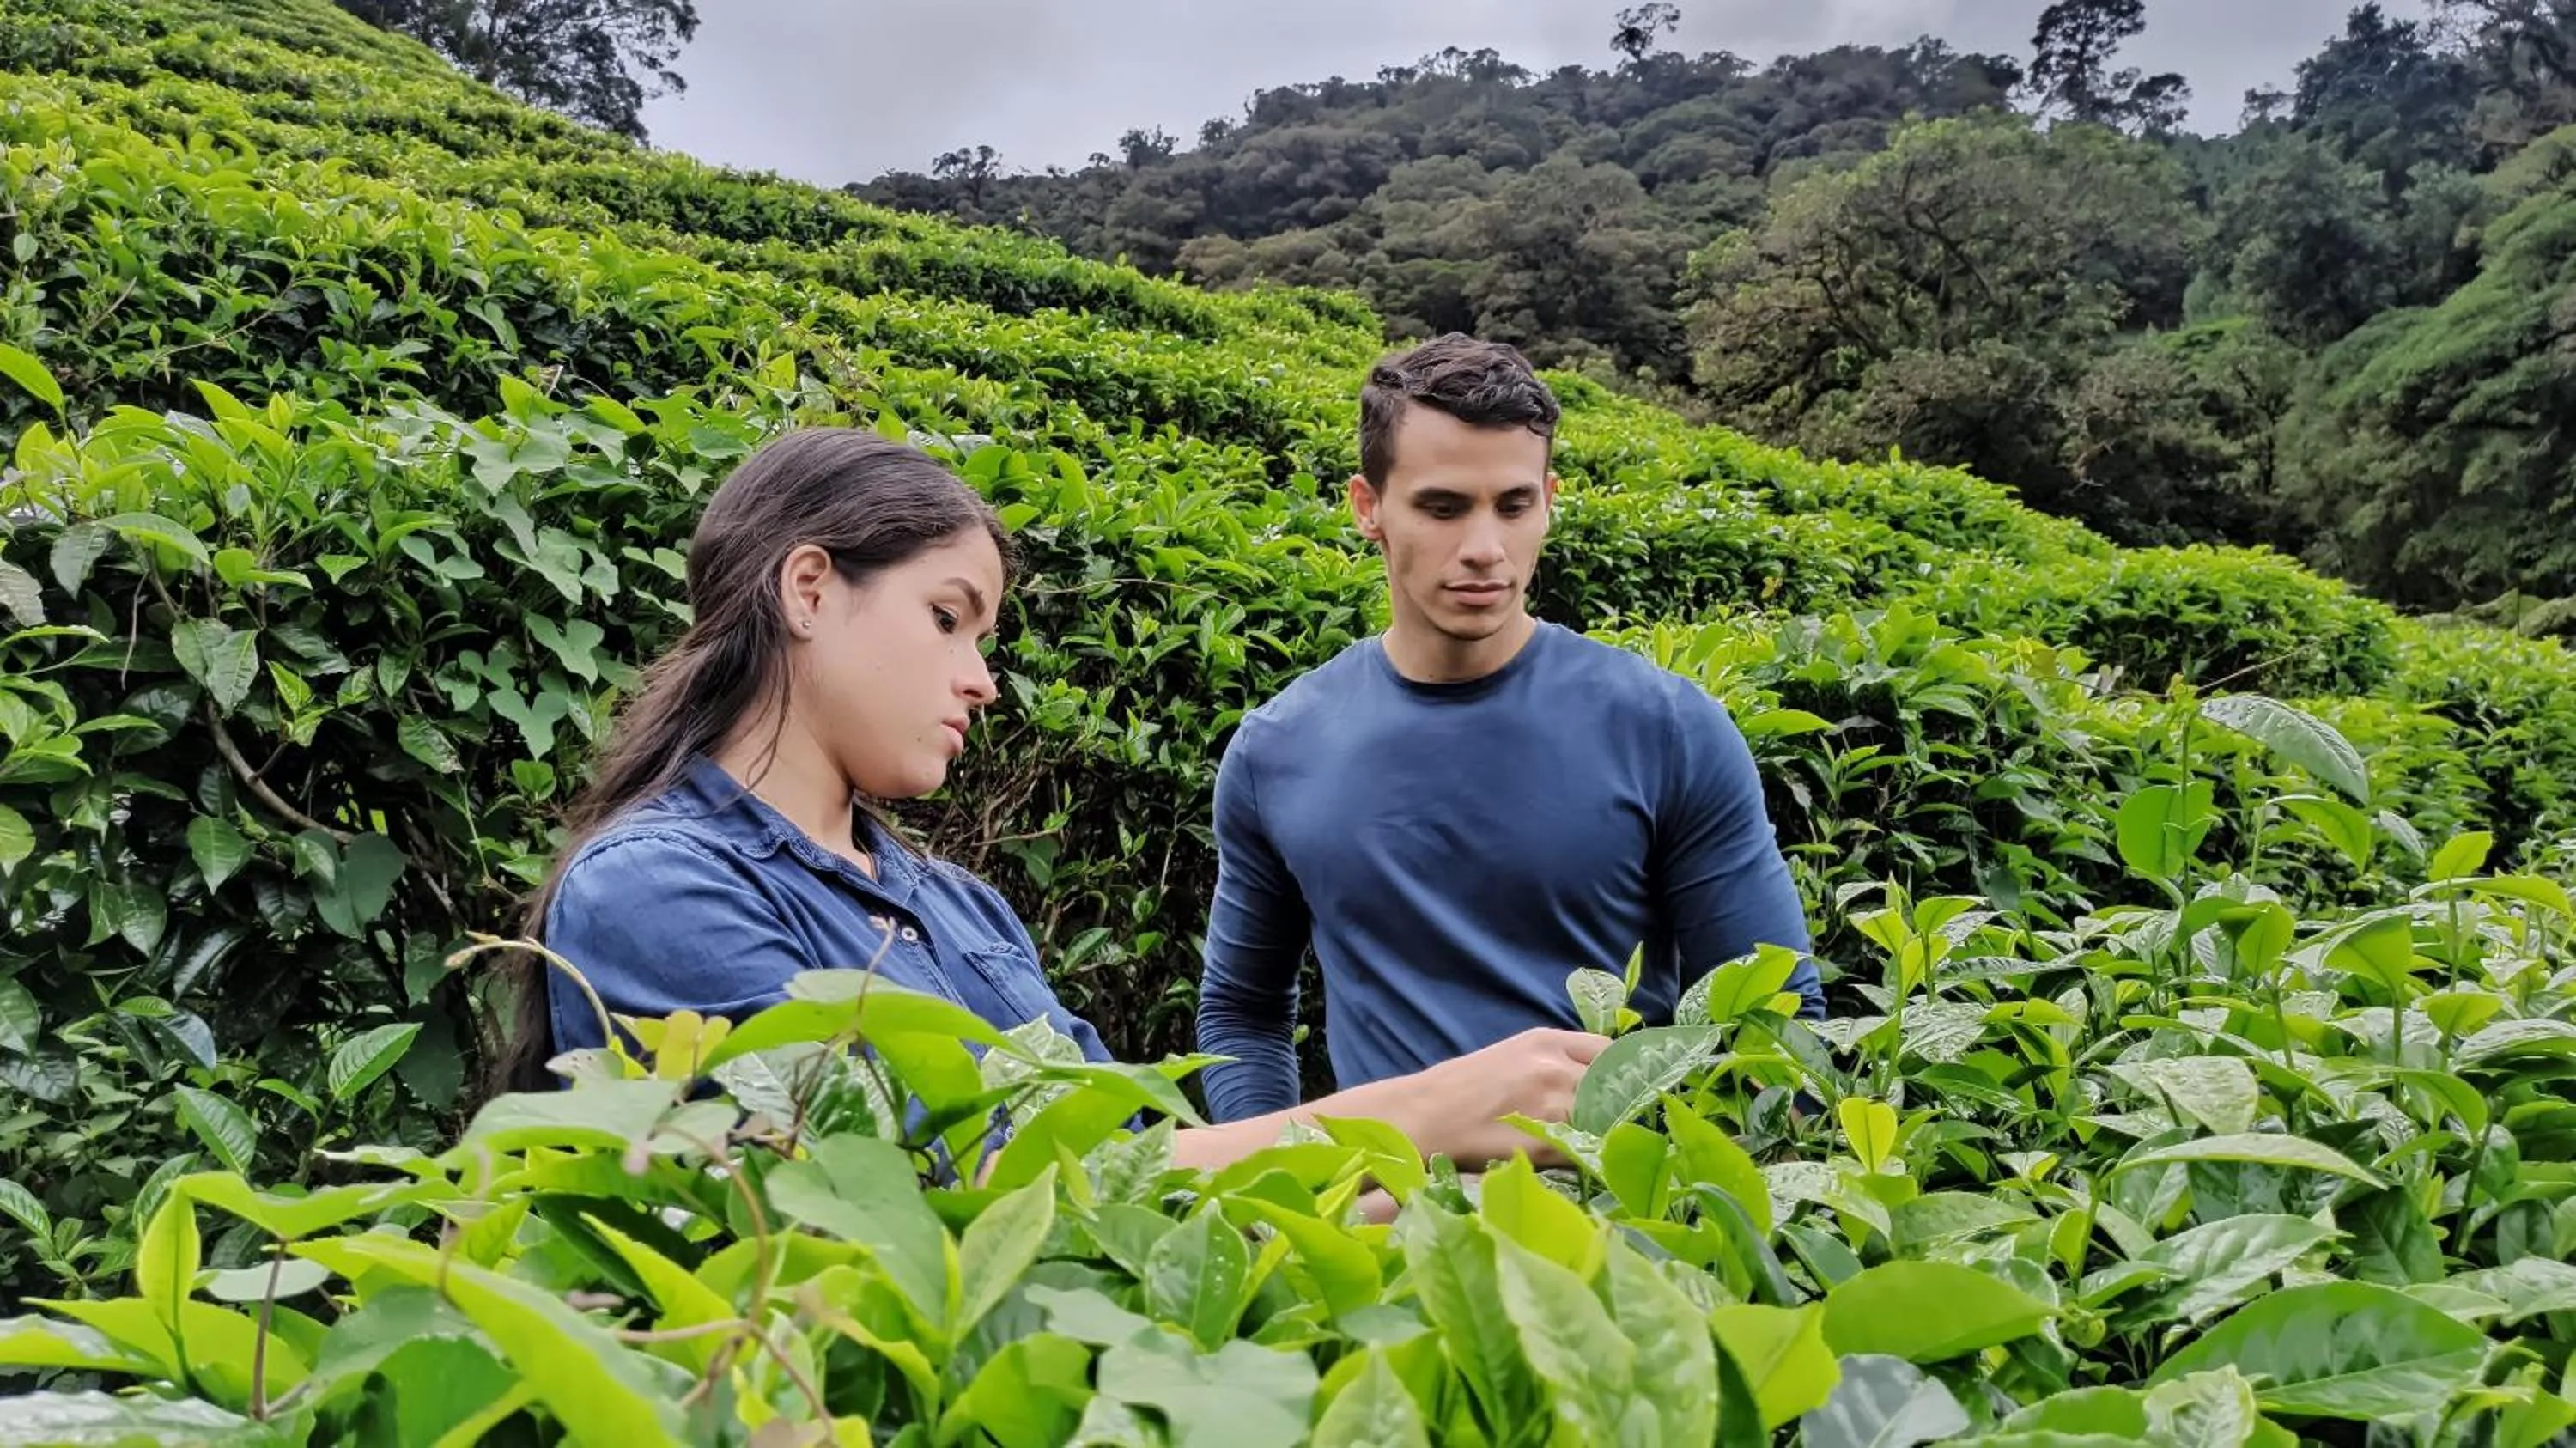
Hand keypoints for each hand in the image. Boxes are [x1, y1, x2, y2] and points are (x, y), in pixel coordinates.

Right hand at [1396, 1027, 1609, 1169]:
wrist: (1424, 1114)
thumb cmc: (1461, 1086)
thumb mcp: (1513, 1056)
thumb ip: (1553, 1063)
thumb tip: (1593, 1083)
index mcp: (1547, 1041)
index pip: (1609, 1051)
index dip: (1618, 1074)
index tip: (1619, 1090)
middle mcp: (1556, 1066)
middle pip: (1613, 1087)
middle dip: (1616, 1106)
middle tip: (1611, 1123)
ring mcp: (1554, 1104)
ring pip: (1604, 1120)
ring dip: (1603, 1134)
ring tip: (1592, 1146)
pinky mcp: (1546, 1141)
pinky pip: (1585, 1150)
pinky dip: (1586, 1157)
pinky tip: (1576, 1162)